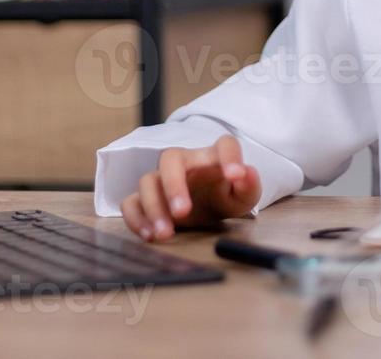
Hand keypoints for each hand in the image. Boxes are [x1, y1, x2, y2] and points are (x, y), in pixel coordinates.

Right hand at [120, 135, 261, 241]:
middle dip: (173, 185)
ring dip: (153, 208)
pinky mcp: (149, 199)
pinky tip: (149, 235)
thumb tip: (247, 173)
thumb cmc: (225, 194)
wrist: (208, 204)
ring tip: (165, 234)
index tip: (236, 176)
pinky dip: (135, 218)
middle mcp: (185, 162)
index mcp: (213, 157)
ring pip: (147, 181)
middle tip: (182, 212)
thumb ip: (249, 185)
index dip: (230, 156)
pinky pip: (131, 202)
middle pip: (170, 159)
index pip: (224, 145)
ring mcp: (163, 179)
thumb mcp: (244, 195)